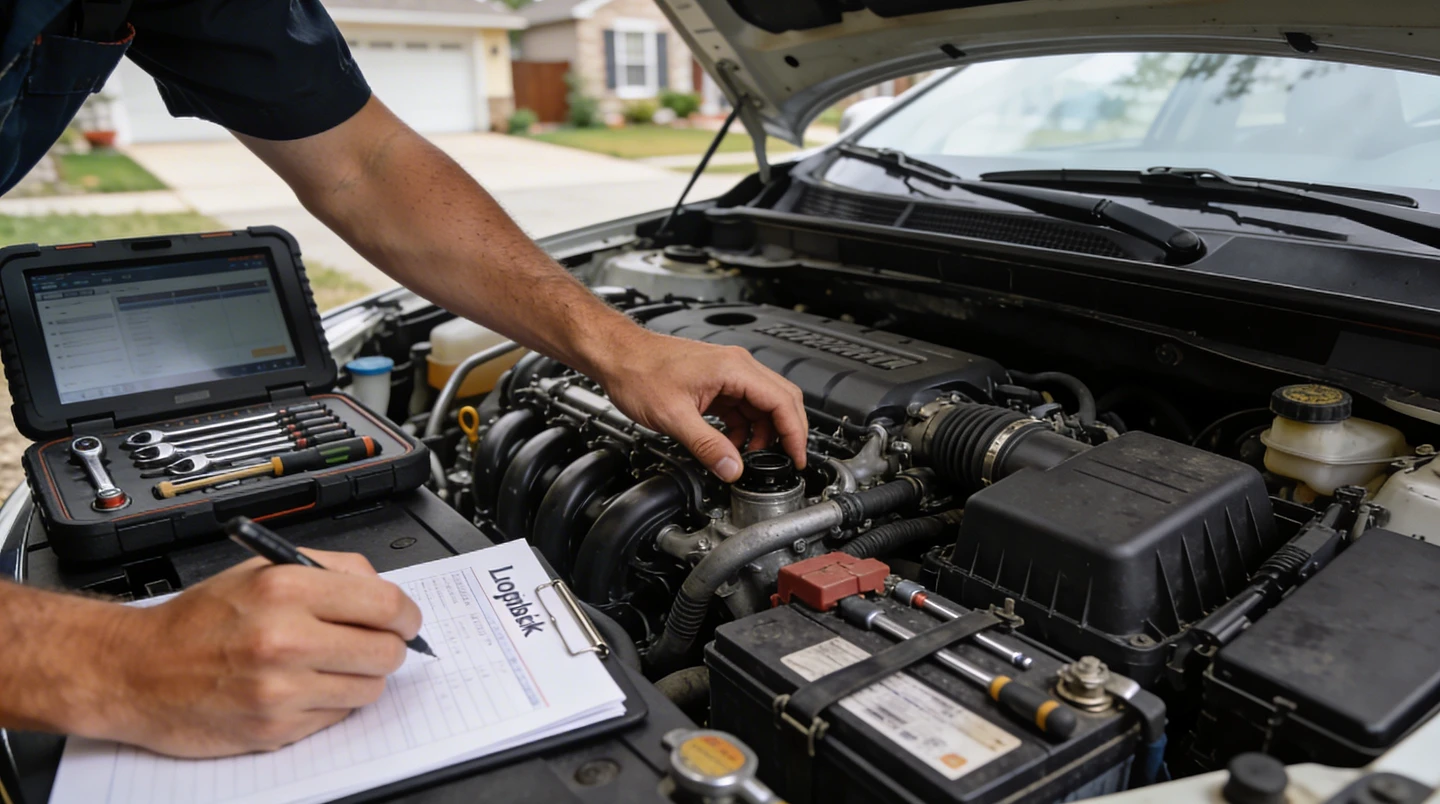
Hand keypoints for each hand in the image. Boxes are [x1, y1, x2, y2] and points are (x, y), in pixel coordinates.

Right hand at [99, 550, 419, 756]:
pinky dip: (331, 702)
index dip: (407, 614)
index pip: (386, 604)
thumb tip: (385, 589)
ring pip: (369, 688)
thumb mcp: (262, 570)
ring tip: (330, 663)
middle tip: (373, 642)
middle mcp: (285, 639)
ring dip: (361, 677)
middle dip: (389, 647)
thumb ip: (330, 571)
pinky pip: (337, 716)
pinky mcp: (275, 728)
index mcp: (286, 589)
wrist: (136, 670)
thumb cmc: (198, 620)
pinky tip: (302, 686)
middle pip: (386, 651)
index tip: (407, 619)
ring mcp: (281, 689)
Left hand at [595, 332, 808, 481]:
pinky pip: (742, 407)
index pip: (782, 401)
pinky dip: (743, 428)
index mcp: (733, 369)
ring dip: (762, 434)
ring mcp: (728, 373)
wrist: (618, 355)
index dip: (795, 434)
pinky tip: (730, 445)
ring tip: (750, 458)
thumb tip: (732, 469)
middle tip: (786, 461)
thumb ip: (707, 446)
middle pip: (781, 400)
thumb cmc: (639, 371)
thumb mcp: (674, 417)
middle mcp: (736, 367)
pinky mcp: (716, 382)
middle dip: (786, 433)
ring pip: (762, 406)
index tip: (797, 457)